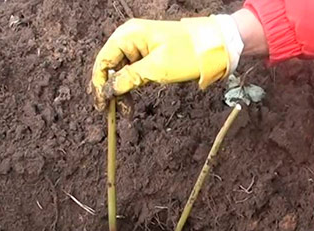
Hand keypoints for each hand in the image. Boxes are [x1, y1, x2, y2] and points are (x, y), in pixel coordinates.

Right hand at [91, 16, 242, 110]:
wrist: (214, 47)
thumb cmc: (187, 52)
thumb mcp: (157, 68)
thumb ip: (129, 78)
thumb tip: (109, 90)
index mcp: (129, 35)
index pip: (103, 60)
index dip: (99, 83)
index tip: (102, 103)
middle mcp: (130, 38)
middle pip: (109, 67)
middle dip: (109, 90)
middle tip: (110, 111)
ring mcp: (138, 47)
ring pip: (120, 72)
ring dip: (120, 92)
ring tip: (126, 112)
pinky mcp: (147, 57)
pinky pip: (131, 73)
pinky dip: (130, 88)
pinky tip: (130, 104)